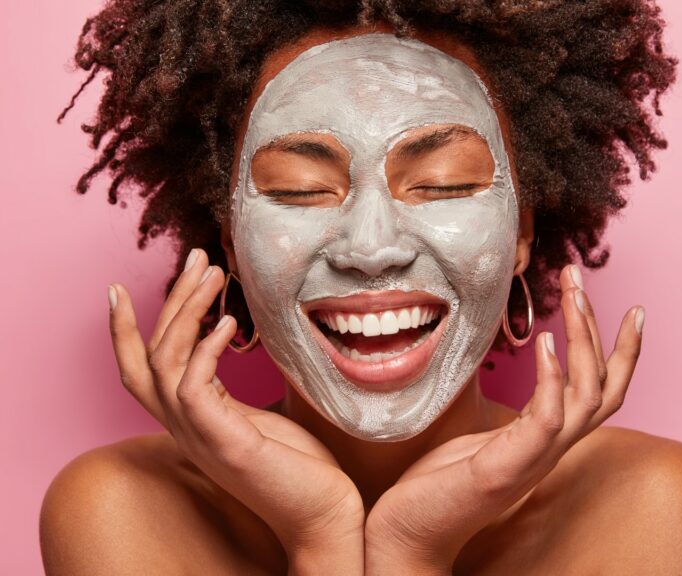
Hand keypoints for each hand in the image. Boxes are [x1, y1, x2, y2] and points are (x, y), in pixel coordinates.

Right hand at [108, 249, 363, 574]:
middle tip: (198, 259)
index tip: (127, 285)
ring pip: (164, 364)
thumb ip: (250, 390)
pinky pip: (194, 389)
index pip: (142, 370)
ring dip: (186, 312)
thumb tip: (266, 345)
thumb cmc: (305, 470)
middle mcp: (187, 429)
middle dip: (167, 301)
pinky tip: (228, 322)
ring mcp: (202, 438)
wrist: (327, 517)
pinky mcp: (226, 445)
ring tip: (215, 275)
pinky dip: (205, 350)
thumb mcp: (270, 418)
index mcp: (194, 421)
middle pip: (148, 356)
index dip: (126, 329)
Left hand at [364, 265, 643, 573]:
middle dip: (602, 329)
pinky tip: (543, 342)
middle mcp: (551, 448)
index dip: (622, 352)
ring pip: (588, 397)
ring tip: (572, 296)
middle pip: (606, 387)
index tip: (631, 307)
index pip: (602, 391)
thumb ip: (509, 409)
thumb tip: (509, 368)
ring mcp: (534, 459)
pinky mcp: (507, 468)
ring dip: (585, 341)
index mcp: (547, 438)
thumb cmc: (438, 485)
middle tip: (579, 277)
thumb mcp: (481, 436)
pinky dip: (553, 378)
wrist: (406, 535)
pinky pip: (548, 420)